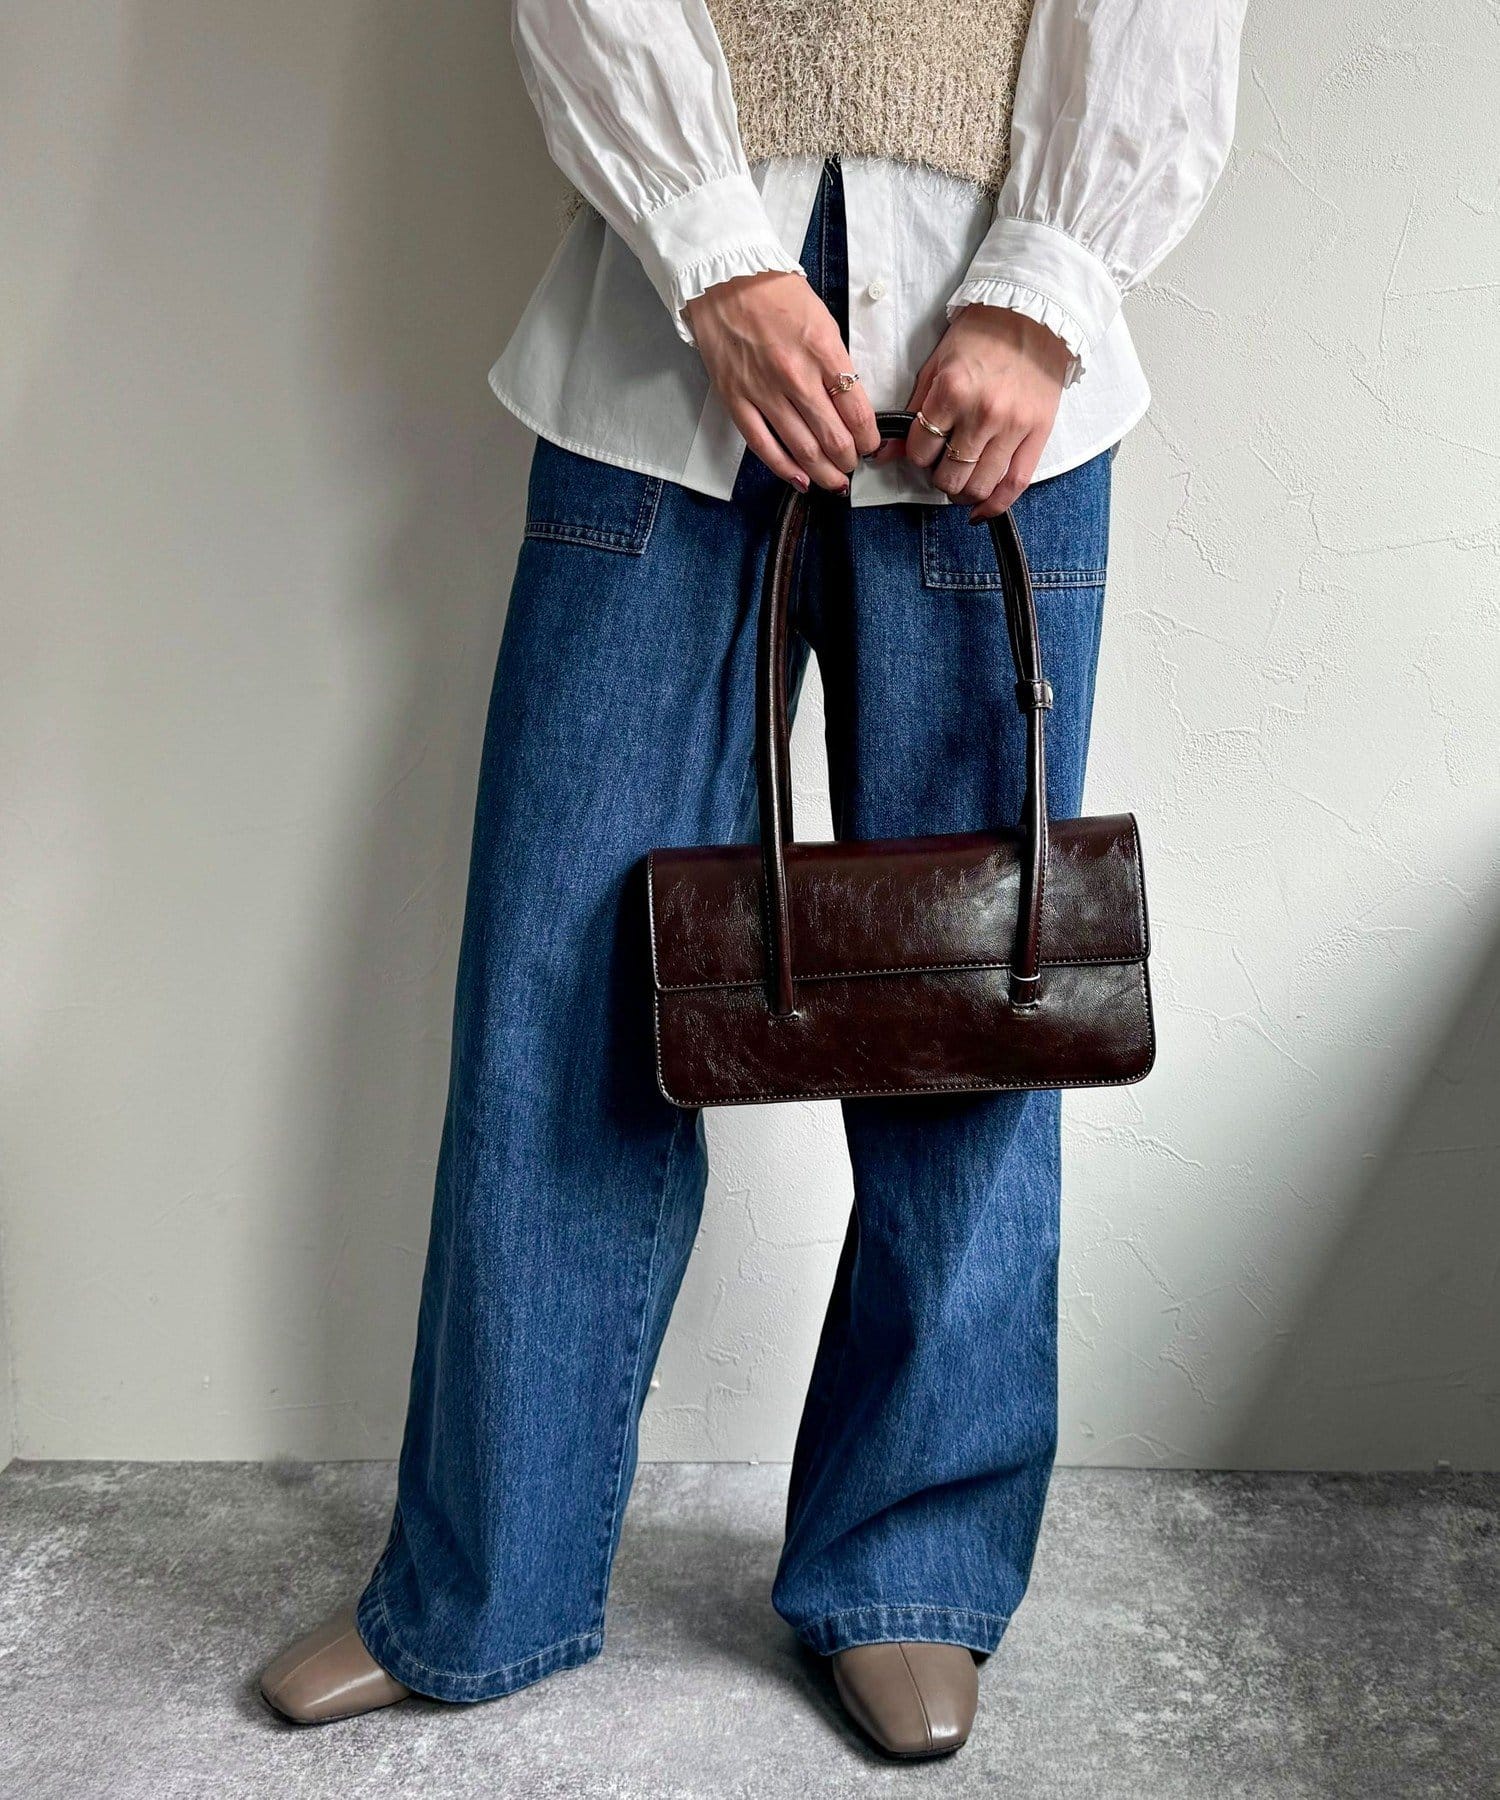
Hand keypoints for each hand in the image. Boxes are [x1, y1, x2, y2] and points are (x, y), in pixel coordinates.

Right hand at [686, 271, 879, 491]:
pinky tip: (801, 480)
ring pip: (802, 448)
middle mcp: (795, 374)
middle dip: (849, 459)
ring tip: (835, 480)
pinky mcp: (736, 399)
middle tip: (853, 465)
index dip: (869, 437)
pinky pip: (764, 446)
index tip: (871, 445)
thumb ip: (836, 362)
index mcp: (822, 350)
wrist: (724, 277)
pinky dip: (785, 469)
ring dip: (824, 471)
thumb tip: (849, 401)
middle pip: (833, 436)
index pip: (857, 410)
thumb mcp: (822, 319)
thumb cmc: (774, 293)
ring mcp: (763, 390)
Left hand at [877, 307, 1070, 519]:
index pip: (921, 451)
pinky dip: (995, 506)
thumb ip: (914, 410)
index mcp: (952, 391)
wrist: (1034, 315)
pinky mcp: (1038, 434)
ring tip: (960, 484)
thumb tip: (885, 453)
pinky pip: (1015, 485)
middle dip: (939, 478)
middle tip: (942, 467)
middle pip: (949, 477)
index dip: (917, 456)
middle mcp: (982, 413)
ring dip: (963, 494)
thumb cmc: (981, 336)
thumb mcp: (936, 365)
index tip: (924, 450)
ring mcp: (1013, 426)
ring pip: (979, 487)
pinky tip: (980, 511)